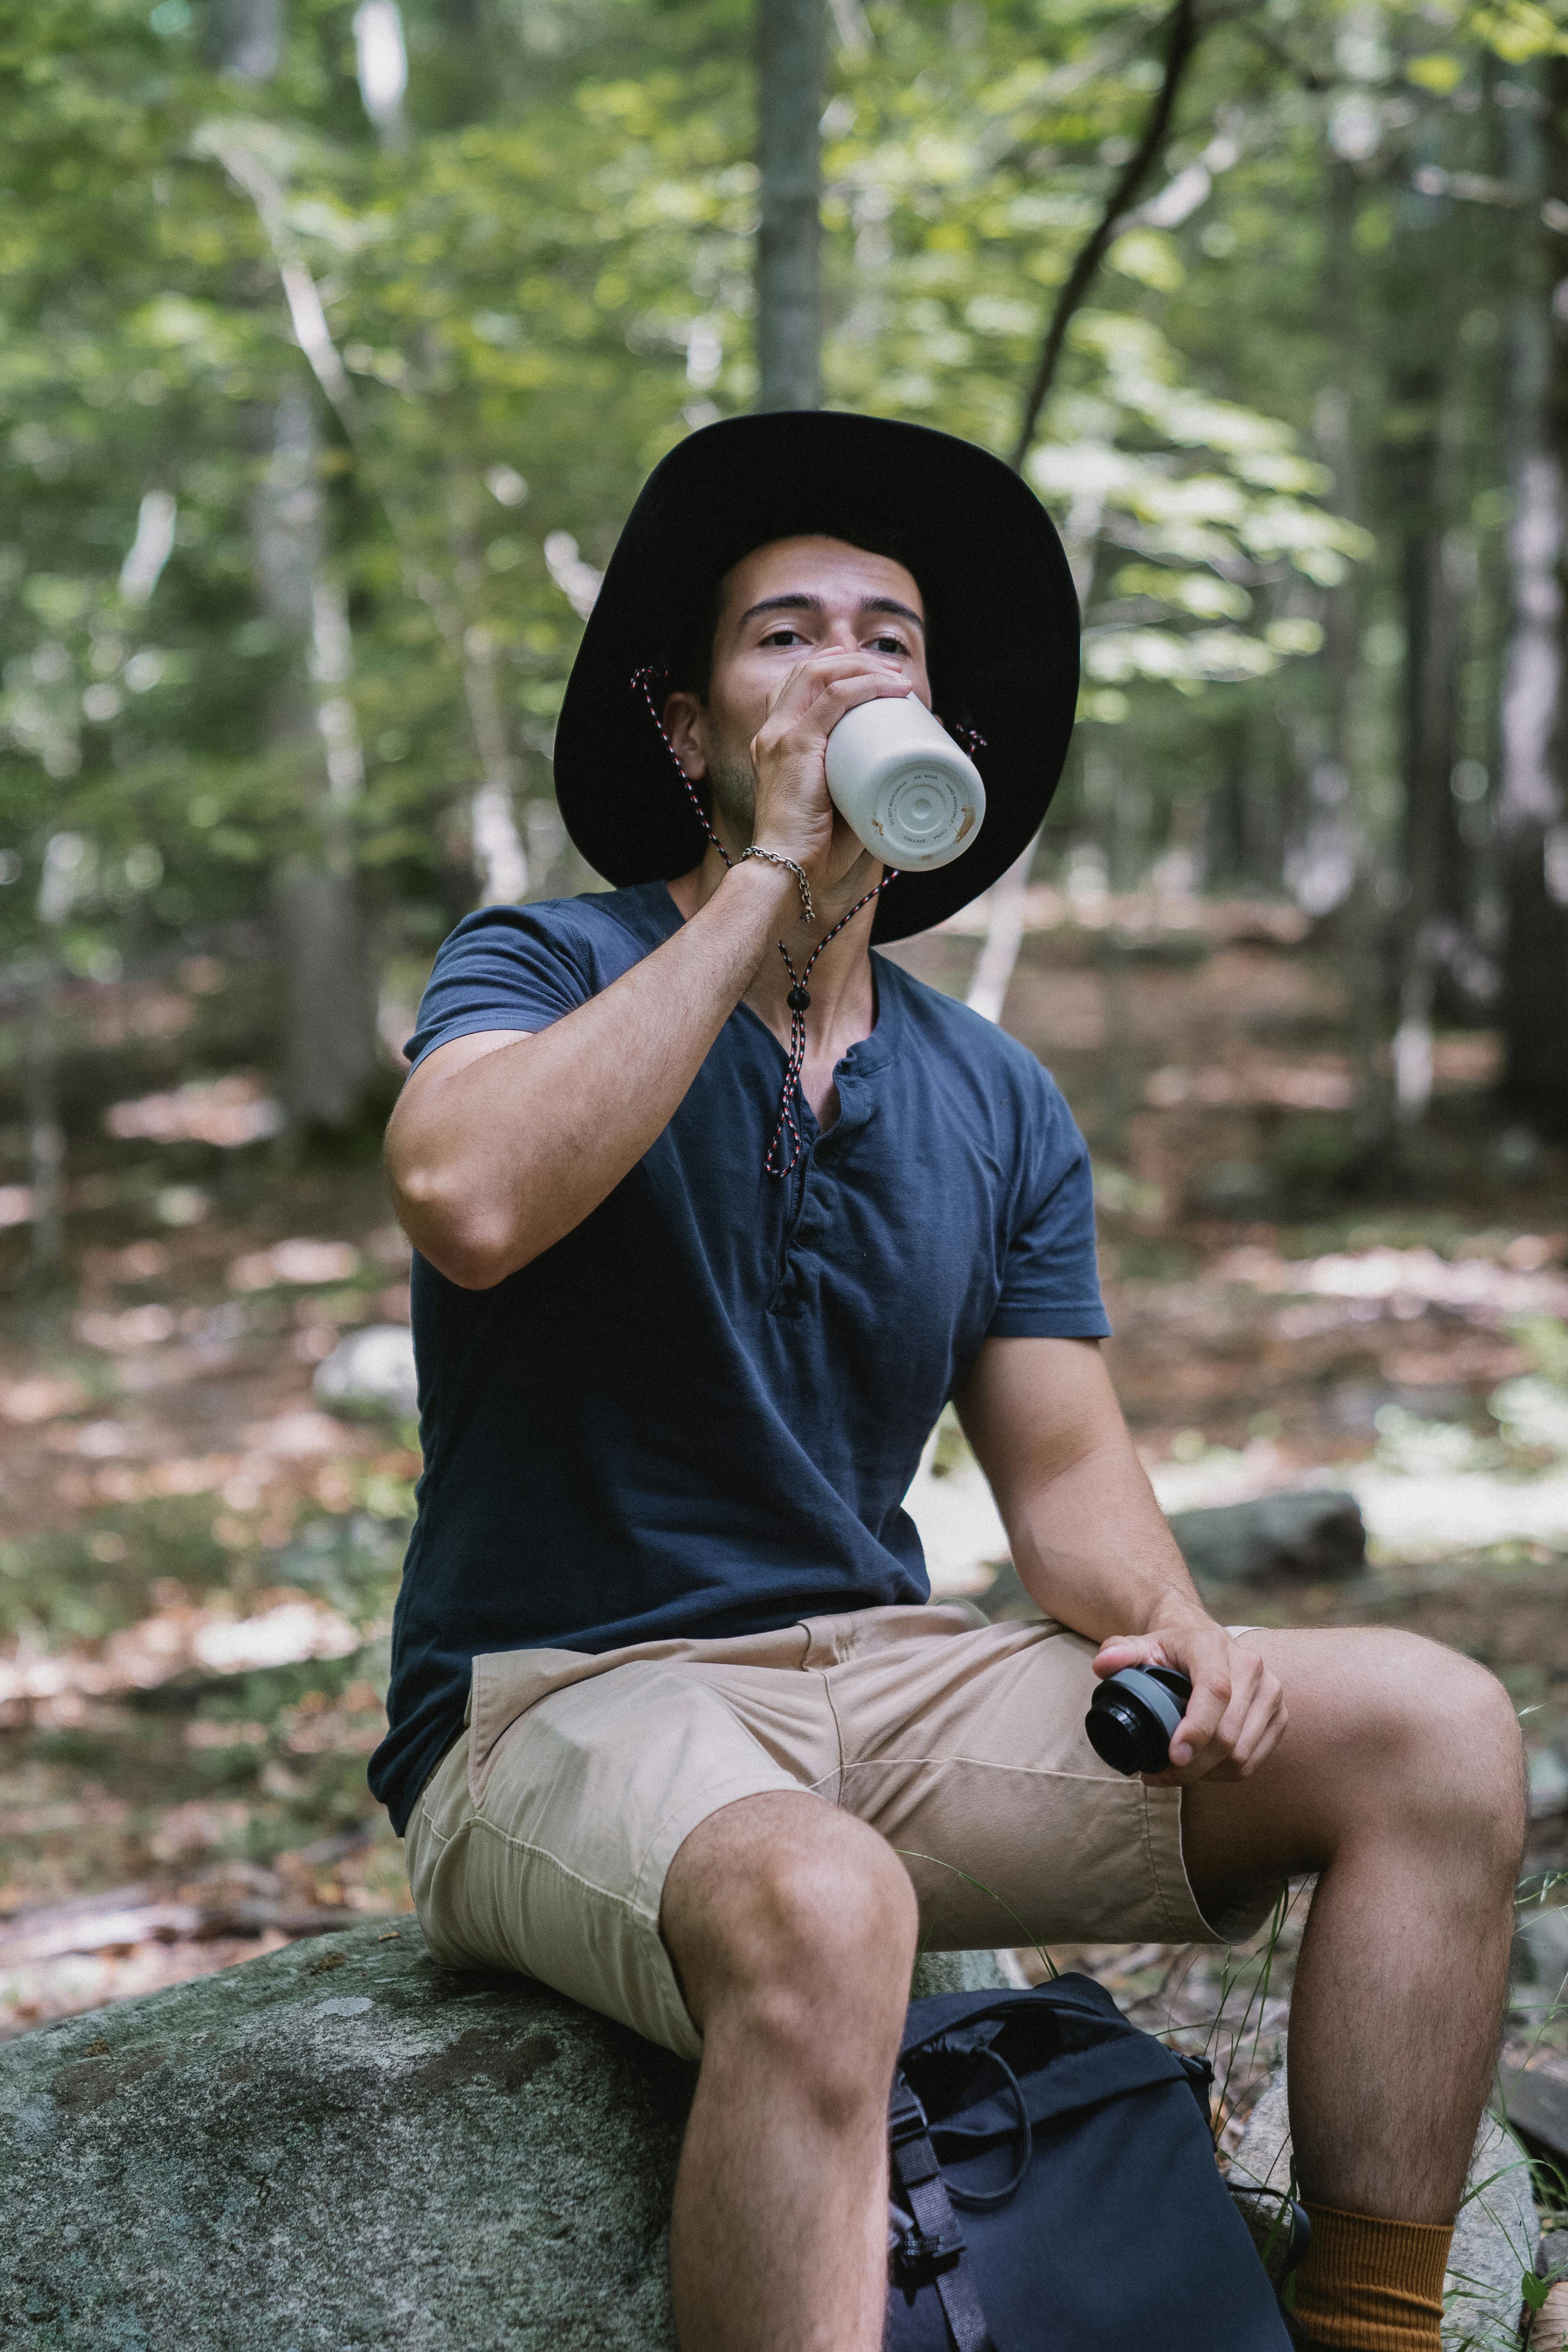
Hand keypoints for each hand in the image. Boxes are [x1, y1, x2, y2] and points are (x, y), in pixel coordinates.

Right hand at [748, 651, 910, 890]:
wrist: (786, 872)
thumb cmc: (815, 851)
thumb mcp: (840, 806)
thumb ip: (862, 787)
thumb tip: (907, 773)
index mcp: (776, 743)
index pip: (801, 686)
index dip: (838, 669)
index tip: (877, 677)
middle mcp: (772, 732)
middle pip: (810, 670)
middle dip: (854, 660)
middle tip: (892, 673)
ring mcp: (780, 736)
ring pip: (820, 672)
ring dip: (862, 666)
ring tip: (895, 677)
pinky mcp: (794, 745)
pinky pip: (834, 697)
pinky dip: (866, 685)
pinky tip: (892, 687)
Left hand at [1092, 1612, 1285, 1784]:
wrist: (1205, 1640)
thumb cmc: (1171, 1648)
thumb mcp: (1141, 1644)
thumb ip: (1119, 1651)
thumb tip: (1102, 1666)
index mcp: (1214, 1647)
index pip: (1215, 1690)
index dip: (1196, 1728)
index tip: (1172, 1756)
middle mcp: (1251, 1667)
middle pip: (1227, 1734)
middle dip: (1190, 1765)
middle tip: (1155, 1774)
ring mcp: (1270, 1693)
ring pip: (1241, 1754)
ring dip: (1205, 1774)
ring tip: (1173, 1772)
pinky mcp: (1279, 1716)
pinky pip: (1253, 1761)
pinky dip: (1224, 1774)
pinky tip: (1200, 1770)